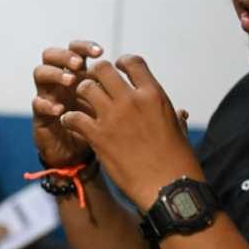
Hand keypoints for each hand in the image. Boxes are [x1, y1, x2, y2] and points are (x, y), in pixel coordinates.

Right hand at [32, 41, 103, 165]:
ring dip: (55, 74)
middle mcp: (59, 82)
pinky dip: (47, 104)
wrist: (82, 156)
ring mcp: (48, 96)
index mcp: (76, 74)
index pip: (75, 50)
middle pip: (51, 55)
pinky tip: (60, 109)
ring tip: (70, 81)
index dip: (84, 46)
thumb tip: (134, 71)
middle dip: (65, 56)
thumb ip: (115, 87)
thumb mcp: (109, 105)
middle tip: (79, 64)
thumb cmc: (98, 126)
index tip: (100, 52)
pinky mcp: (40, 116)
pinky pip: (37, 104)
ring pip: (40, 73)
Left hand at [61, 54, 201, 208]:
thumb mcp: (179, 130)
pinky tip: (70, 123)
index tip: (116, 68)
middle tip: (92, 84)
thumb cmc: (178, 160)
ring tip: (80, 103)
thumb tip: (180, 112)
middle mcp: (132, 100)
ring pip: (84, 88)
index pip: (133, 62)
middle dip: (95, 74)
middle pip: (103, 70)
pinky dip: (68, 118)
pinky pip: (73, 117)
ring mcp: (113, 117)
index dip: (121, 62)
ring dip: (80, 94)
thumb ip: (175, 116)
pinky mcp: (98, 136)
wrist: (168, 187)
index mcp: (154, 95)